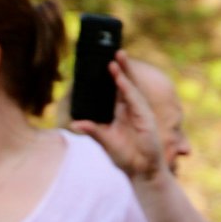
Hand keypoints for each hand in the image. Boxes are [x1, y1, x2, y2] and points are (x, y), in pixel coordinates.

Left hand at [68, 51, 165, 181]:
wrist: (142, 172)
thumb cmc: (125, 157)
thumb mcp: (105, 142)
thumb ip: (92, 131)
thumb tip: (74, 124)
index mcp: (122, 112)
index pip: (116, 89)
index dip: (112, 75)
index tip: (105, 60)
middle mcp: (131, 109)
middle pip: (125, 83)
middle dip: (120, 67)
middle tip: (114, 50)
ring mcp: (140, 112)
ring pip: (131, 87)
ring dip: (124, 72)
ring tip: (117, 57)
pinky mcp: (146, 119)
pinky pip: (135, 100)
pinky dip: (127, 89)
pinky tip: (120, 79)